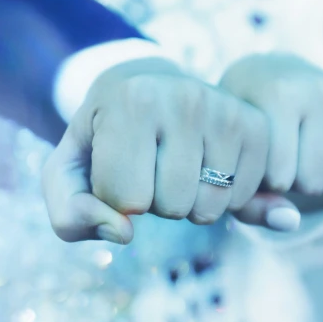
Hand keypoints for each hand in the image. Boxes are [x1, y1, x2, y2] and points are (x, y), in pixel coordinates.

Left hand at [42, 58, 291, 244]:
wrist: (147, 89)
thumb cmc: (102, 139)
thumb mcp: (67, 173)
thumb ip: (70, 213)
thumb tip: (125, 233)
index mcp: (132, 100)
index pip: (126, 200)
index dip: (114, 198)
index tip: (113, 163)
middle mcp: (185, 97)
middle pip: (171, 206)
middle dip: (153, 202)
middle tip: (147, 166)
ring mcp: (226, 109)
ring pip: (208, 208)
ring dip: (187, 205)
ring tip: (174, 168)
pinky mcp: (255, 127)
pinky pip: (241, 200)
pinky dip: (220, 201)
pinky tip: (204, 171)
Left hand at [219, 53, 322, 196]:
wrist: (266, 74)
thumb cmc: (244, 125)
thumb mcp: (234, 156)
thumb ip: (250, 202)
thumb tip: (292, 222)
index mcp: (279, 94)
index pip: (279, 177)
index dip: (263, 180)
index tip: (252, 153)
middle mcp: (318, 88)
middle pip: (311, 181)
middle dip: (290, 180)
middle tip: (276, 153)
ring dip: (311, 177)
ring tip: (294, 149)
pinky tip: (315, 142)